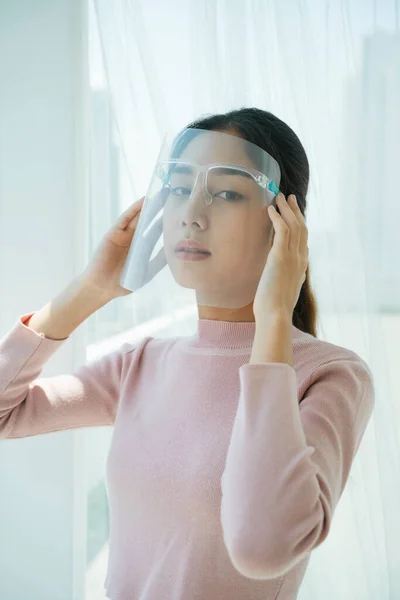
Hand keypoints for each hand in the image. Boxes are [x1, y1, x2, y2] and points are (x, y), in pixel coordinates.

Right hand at [81, 190, 166, 300]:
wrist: (101, 287)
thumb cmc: (122, 283)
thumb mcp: (146, 272)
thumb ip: (157, 261)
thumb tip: (173, 253)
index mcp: (140, 248)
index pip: (154, 231)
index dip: (164, 221)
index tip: (177, 212)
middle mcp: (132, 239)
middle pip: (147, 221)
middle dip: (158, 209)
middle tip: (170, 196)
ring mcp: (122, 235)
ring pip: (137, 217)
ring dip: (148, 205)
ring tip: (160, 194)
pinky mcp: (113, 234)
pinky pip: (124, 219)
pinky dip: (133, 210)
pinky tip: (143, 201)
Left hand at [253, 193, 308, 321]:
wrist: (275, 314)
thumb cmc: (275, 306)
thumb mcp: (284, 287)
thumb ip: (287, 275)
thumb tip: (282, 269)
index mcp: (301, 266)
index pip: (303, 238)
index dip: (299, 222)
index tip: (294, 212)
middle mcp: (300, 259)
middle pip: (301, 227)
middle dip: (295, 210)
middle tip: (289, 197)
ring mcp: (292, 257)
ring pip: (293, 225)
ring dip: (286, 209)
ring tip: (279, 197)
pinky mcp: (280, 256)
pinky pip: (282, 230)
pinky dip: (277, 217)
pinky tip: (270, 209)